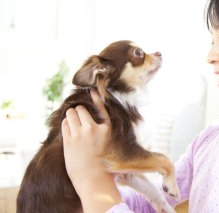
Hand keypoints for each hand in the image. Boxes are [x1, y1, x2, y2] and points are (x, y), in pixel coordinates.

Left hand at [62, 89, 120, 211]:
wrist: (93, 178)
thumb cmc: (101, 160)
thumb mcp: (106, 140)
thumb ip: (99, 127)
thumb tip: (85, 111)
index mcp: (106, 128)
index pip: (101, 107)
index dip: (96, 97)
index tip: (92, 90)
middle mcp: (93, 128)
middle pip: (81, 109)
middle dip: (78, 112)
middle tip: (79, 119)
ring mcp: (80, 134)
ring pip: (70, 114)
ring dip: (70, 116)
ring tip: (73, 124)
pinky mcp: (69, 140)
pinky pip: (64, 123)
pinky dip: (65, 124)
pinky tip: (69, 131)